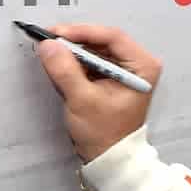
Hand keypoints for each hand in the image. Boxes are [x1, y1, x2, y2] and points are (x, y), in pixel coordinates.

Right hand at [36, 24, 161, 162]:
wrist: (109, 158)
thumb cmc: (104, 134)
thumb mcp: (82, 100)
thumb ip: (65, 70)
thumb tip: (48, 45)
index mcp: (142, 66)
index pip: (112, 37)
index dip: (82, 32)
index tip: (56, 34)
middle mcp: (137, 64)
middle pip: (103, 40)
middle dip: (75, 40)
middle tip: (49, 40)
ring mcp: (125, 70)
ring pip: (95, 49)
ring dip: (73, 50)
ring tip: (50, 51)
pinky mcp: (112, 77)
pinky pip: (92, 60)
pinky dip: (75, 61)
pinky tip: (59, 63)